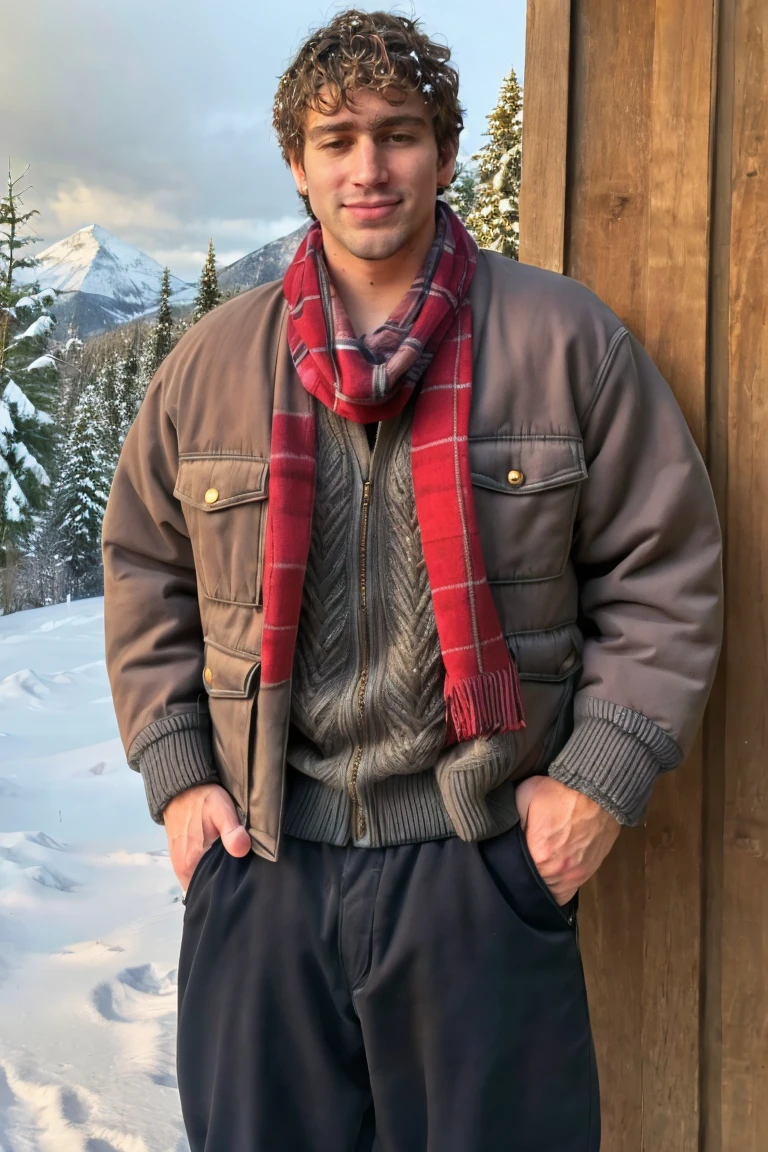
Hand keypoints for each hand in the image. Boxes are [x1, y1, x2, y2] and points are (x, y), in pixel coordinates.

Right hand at [163, 782, 250, 890]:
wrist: (181, 789)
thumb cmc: (202, 799)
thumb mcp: (222, 809)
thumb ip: (232, 831)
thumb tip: (242, 850)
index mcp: (192, 862)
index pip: (212, 889)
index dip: (229, 886)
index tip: (244, 880)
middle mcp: (182, 869)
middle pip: (206, 887)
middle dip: (223, 883)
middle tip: (242, 873)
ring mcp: (179, 866)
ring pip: (201, 881)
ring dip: (215, 877)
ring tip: (232, 867)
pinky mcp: (179, 859)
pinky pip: (195, 874)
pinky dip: (207, 871)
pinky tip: (220, 862)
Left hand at [514, 775, 620, 904]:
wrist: (598, 789)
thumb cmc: (560, 791)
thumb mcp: (524, 795)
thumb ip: (510, 819)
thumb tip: (501, 836)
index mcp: (540, 856)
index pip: (516, 876)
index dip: (509, 867)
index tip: (505, 858)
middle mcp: (559, 872)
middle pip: (534, 888)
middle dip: (524, 877)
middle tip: (518, 863)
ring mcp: (576, 876)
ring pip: (551, 893)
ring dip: (542, 883)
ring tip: (534, 868)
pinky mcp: (588, 872)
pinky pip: (567, 891)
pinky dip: (557, 886)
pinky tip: (549, 873)